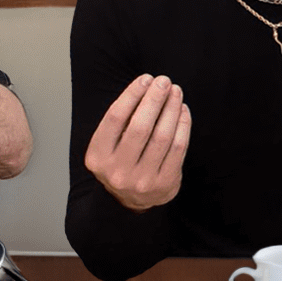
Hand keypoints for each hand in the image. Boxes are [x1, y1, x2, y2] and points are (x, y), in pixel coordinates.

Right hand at [83, 74, 190, 211]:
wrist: (130, 201)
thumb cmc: (120, 162)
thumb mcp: (107, 145)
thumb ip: (120, 122)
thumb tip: (146, 87)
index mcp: (98, 157)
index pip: (115, 118)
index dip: (131, 95)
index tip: (145, 79)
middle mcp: (118, 171)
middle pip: (140, 126)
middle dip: (154, 99)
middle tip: (164, 81)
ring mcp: (143, 180)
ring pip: (162, 136)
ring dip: (171, 109)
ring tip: (175, 92)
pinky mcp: (165, 183)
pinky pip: (178, 148)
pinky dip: (183, 125)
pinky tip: (182, 111)